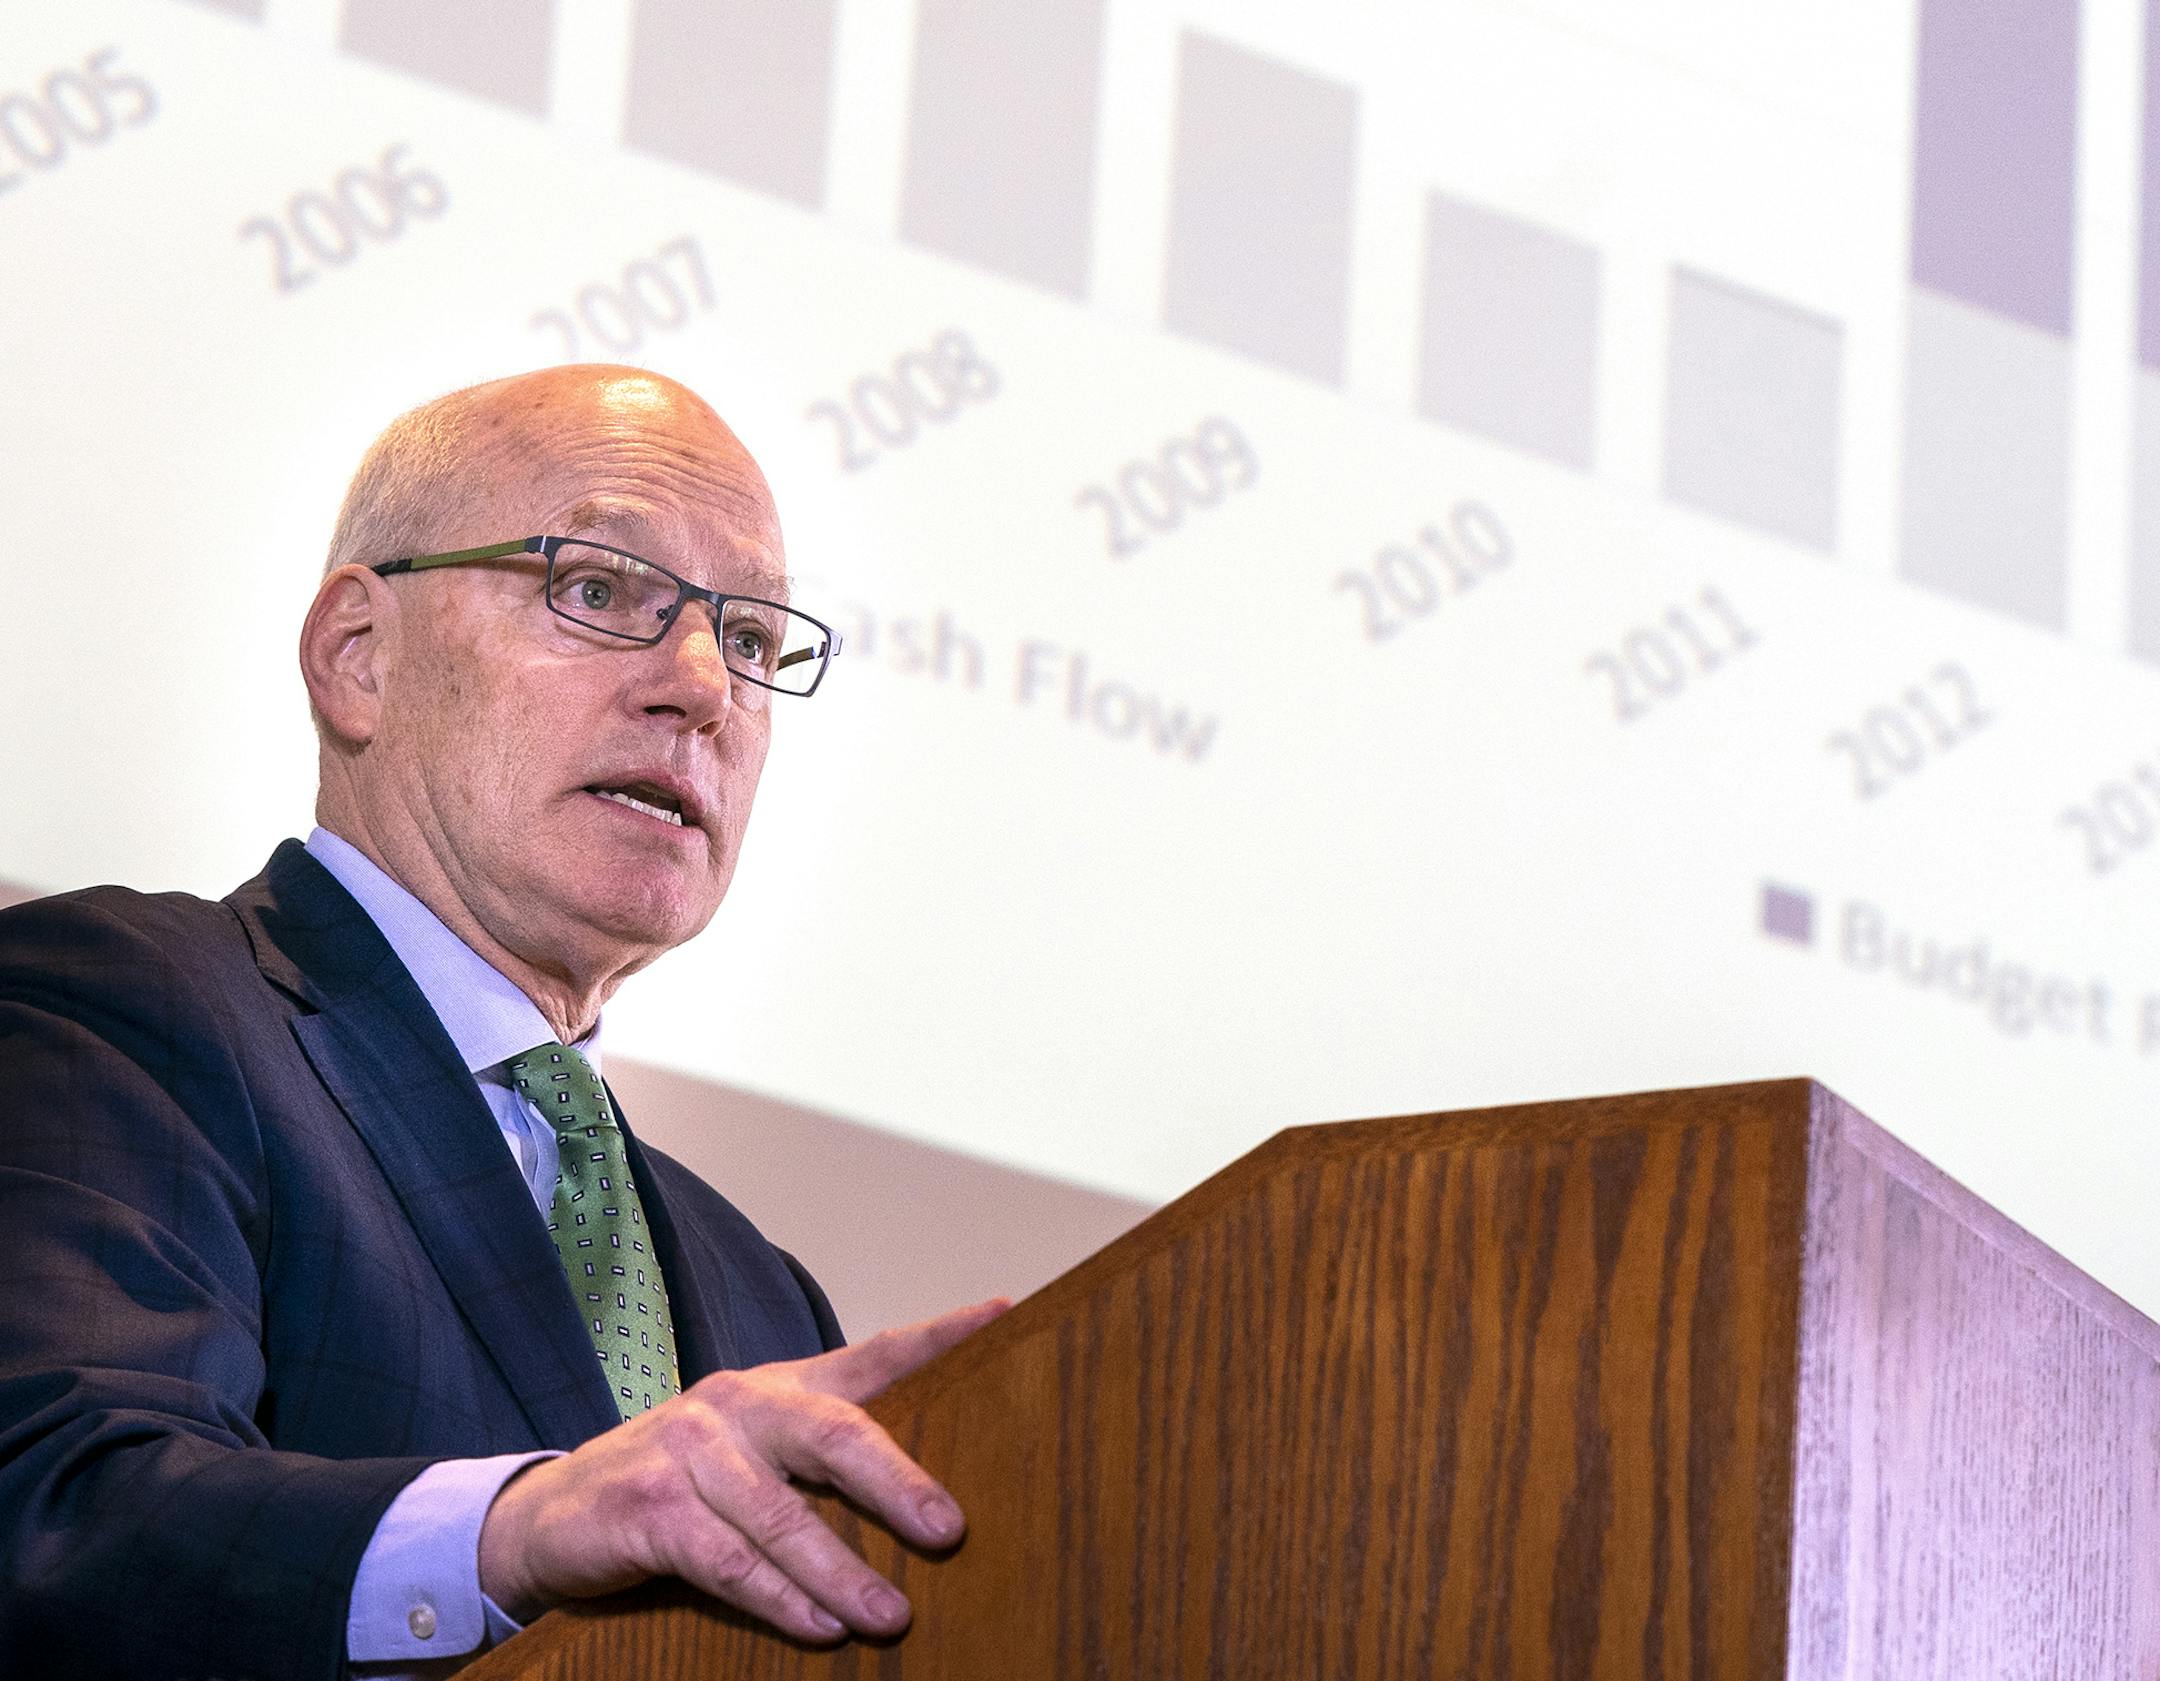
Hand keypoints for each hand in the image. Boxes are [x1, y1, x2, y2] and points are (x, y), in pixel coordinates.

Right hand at [477, 1297, 1008, 1642]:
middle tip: (949, 1529)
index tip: (1008, 1314)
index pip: (873, 1354)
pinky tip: (820, 1628)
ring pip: (783, 1515)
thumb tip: (932, 1503)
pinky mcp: (651, 1510)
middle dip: (897, 1481)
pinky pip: (729, 1561)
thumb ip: (826, 1461)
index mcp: (780, 1384)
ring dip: (842, 1571)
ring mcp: (691, 1452)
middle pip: (833, 1432)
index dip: (940, 1335)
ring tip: (891, 1615)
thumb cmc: (683, 1484)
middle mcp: (739, 1404)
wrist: (553, 1514)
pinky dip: (779, 1599)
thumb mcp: (756, 1453)